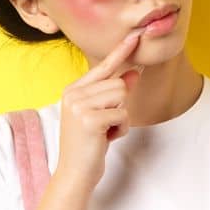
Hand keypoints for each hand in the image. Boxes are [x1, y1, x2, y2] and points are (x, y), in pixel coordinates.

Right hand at [55, 27, 144, 187]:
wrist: (75, 172)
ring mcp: (79, 105)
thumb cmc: (88, 144)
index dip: (120, 52)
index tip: (135, 37)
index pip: (103, 67)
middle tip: (105, 124)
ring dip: (121, 117)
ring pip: (121, 96)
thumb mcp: (102, 115)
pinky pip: (122, 114)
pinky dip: (120, 129)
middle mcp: (73, 93)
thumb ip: (114, 93)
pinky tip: (105, 139)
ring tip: (105, 131)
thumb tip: (135, 72)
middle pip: (118, 83)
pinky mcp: (89, 119)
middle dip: (120, 105)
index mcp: (73, 89)